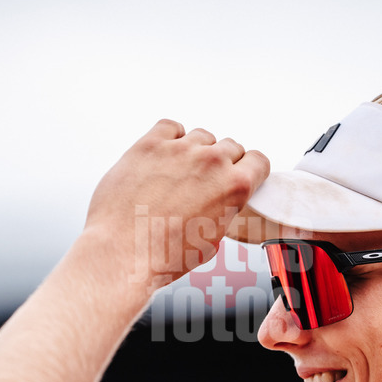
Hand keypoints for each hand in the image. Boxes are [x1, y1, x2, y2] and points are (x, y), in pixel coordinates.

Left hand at [86, 119, 268, 286]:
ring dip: (197, 150)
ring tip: (181, 172)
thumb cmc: (162, 254)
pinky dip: (171, 138)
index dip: (251, 169)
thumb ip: (222, 213)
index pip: (258, 161)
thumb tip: (217, 207)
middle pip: (231, 146)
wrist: (123, 251)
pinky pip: (170, 126)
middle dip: (223, 163)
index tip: (243, 173)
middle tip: (207, 181)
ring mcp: (179, 150)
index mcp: (233, 186)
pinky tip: (165, 155)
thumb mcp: (211, 242)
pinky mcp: (149, 145)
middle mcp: (211, 162)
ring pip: (202, 136)